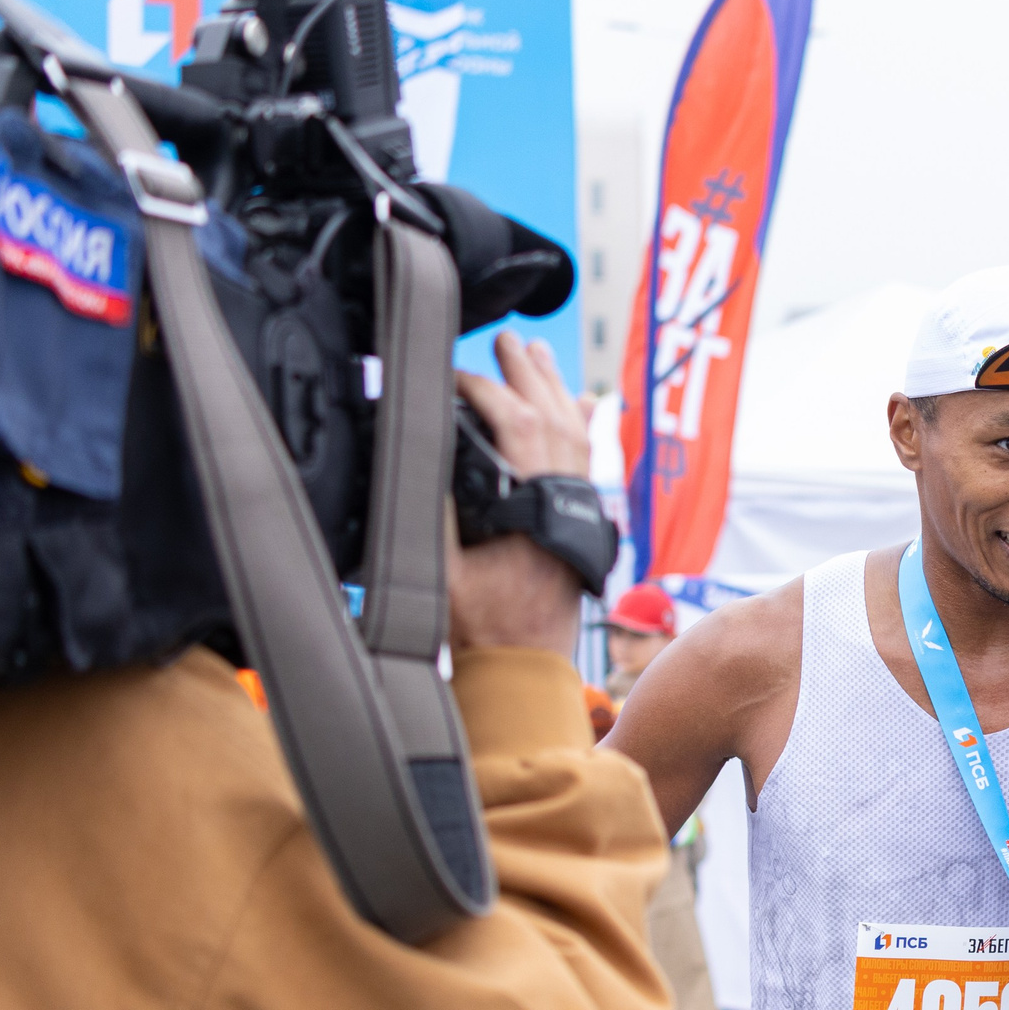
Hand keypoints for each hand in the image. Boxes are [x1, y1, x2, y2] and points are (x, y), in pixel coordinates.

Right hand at [449, 333, 589, 655]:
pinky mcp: (583, 523)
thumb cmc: (479, 624)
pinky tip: (579, 404)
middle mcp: (565, 499)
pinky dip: (579, 427)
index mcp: (534, 501)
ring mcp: (578, 510)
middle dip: (527, 373)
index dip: (479, 390)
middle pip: (552, 415)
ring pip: (575, 433)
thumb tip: (422, 449)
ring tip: (537, 355)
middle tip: (507, 340)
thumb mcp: (439, 565)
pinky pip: (586, 461)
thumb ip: (434, 506)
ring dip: (554, 390)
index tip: (449, 374)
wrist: (522, 668)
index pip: (512, 422)